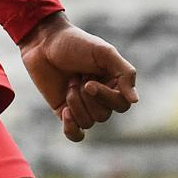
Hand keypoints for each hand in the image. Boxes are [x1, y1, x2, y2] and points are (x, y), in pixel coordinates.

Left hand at [19, 20, 137, 141]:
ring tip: (68, 83)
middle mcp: (101, 97)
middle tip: (76, 77)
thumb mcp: (104, 52)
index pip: (121, 105)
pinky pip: (76, 134)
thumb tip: (135, 101)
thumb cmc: (75, 43)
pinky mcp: (64, 112)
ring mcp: (83, 106)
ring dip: (75, 103)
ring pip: (88, 122)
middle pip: (103, 115)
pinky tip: (65, 112)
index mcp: (114, 83)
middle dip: (86, 97)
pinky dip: (72, 128)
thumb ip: (124, 74)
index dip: (105, 97)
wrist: (43, 43)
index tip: (88, 81)